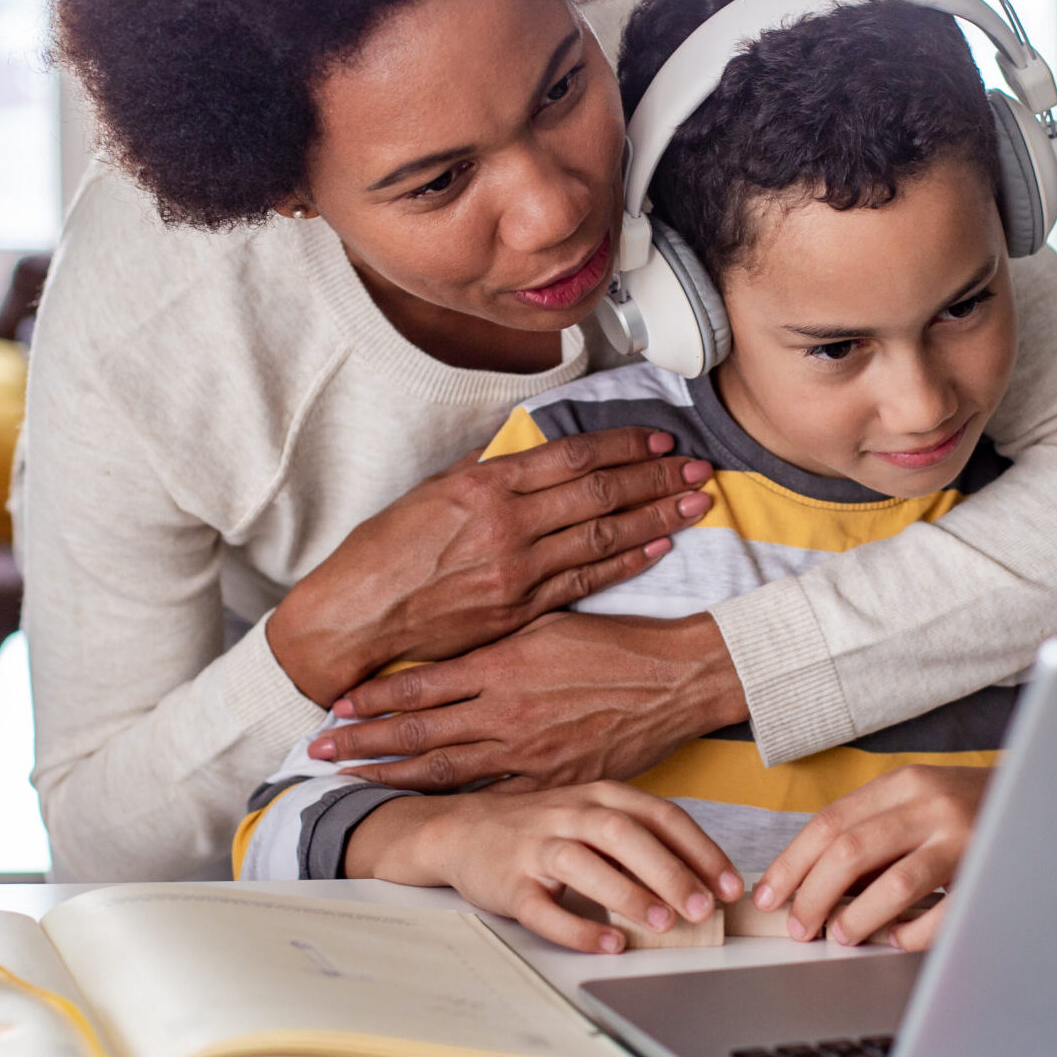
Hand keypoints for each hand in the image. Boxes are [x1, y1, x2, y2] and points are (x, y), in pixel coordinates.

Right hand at [266, 428, 713, 703]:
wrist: (357, 617)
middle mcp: (507, 522)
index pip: (573, 456)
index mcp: (485, 484)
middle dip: (656, 477)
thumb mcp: (430, 493)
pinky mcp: (521, 609)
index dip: (625, 445)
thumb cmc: (384, 554)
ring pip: (604, 536)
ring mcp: (518, 568)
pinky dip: (626, 562)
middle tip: (699, 467)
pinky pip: (587, 581)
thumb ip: (485, 474)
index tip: (660, 440)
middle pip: (601, 492)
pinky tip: (657, 547)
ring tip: (696, 502)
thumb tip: (527, 454)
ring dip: (656, 515)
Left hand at [309, 611, 744, 791]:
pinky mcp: (554, 781)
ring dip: (394, 777)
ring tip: (352, 781)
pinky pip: (494, 796)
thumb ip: (496, 641)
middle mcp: (505, 712)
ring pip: (445, 771)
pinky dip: (455, 801)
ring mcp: (528, 752)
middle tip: (317, 753)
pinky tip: (425, 807)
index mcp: (501, 664)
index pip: (419, 686)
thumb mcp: (547, 622)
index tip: (335, 704)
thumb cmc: (615, 643)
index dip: (372, 698)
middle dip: (363, 744)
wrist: (676, 679)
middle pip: (418, 734)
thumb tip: (453, 647)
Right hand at [345, 784, 745, 953]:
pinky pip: (545, 908)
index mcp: (601, 797)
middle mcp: (570, 815)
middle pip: (624, 835)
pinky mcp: (509, 883)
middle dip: (668, 871)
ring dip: (627, 893)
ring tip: (662, 923)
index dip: (699, 849)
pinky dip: (578, 927)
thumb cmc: (543, 829)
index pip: (660, 816)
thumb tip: (703, 879)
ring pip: (585, 864)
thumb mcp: (592, 817)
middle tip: (701, 907)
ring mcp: (536, 847)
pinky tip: (608, 944)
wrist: (462, 831)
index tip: (728, 884)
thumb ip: (640, 839)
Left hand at [752, 766, 992, 951]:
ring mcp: (963, 839)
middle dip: (813, 895)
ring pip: (894, 884)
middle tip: (800, 927)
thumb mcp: (917, 802)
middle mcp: (930, 804)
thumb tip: (814, 881)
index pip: (829, 823)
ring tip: (841, 936)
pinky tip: (898, 939)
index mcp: (904, 783)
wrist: (1045, 797)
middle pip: (850, 851)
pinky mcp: (989, 872)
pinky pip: (942, 915)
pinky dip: (912, 933)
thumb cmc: (969, 807)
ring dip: (858, 918)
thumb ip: (872, 832)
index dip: (792, 864)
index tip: (770, 895)